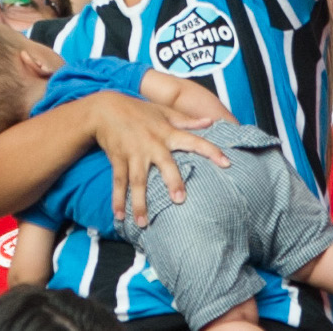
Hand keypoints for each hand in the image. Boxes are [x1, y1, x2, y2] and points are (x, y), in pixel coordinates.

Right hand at [83, 92, 228, 226]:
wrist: (106, 108)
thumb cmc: (139, 110)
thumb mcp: (164, 111)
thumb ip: (187, 120)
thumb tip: (210, 121)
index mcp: (168, 132)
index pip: (194, 141)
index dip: (211, 151)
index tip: (226, 163)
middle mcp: (153, 144)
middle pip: (165, 165)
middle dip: (172, 182)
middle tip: (179, 200)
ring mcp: (134, 153)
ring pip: (138, 181)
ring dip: (140, 203)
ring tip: (144, 223)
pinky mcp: (118, 160)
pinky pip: (118, 183)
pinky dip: (117, 200)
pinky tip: (119, 217)